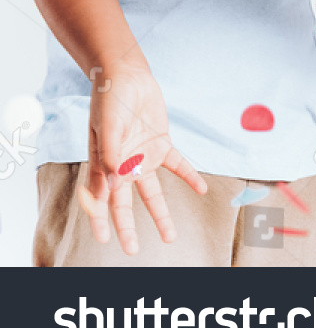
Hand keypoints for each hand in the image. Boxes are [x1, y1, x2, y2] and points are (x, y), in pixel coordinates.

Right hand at [80, 64, 206, 255]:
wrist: (128, 77)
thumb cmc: (111, 100)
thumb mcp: (108, 126)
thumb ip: (110, 153)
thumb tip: (112, 179)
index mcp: (103, 163)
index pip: (100, 198)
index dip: (100, 219)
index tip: (104, 238)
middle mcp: (123, 165)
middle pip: (126, 203)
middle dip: (128, 228)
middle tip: (132, 250)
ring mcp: (143, 156)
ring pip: (153, 193)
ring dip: (160, 214)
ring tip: (170, 236)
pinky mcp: (161, 145)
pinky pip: (178, 165)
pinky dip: (189, 177)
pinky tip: (202, 189)